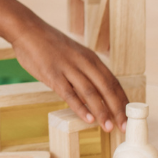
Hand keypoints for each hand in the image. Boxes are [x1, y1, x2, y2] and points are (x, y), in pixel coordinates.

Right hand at [10, 19, 128, 131]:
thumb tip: (93, 95)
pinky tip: (87, 119)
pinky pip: (69, 94)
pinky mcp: (52, 75)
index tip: (130, 116)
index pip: (113, 82)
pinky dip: (80, 107)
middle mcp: (84, 62)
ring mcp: (68, 68)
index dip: (122, 100)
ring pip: (90, 92)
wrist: (28, 30)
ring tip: (108, 127)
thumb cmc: (49, 45)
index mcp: (91, 58)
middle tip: (125, 127)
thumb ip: (84, 72)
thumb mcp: (74, 55)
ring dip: (101, 111)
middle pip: (107, 88)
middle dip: (118, 109)